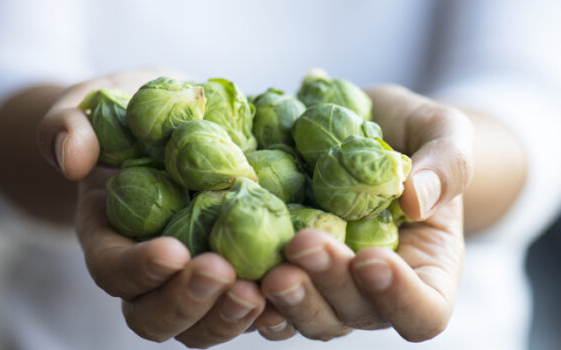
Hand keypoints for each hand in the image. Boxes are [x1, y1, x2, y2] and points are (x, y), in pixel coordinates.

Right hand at [37, 69, 264, 347]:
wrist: (168, 124)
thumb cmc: (125, 115)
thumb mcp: (89, 107)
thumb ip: (68, 126)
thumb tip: (72, 157)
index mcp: (109, 238)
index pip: (113, 270)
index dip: (138, 269)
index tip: (172, 251)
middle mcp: (150, 271)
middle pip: (156, 316)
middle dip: (188, 303)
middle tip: (222, 275)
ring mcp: (194, 275)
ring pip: (205, 324)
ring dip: (231, 316)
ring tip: (262, 290)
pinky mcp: (235, 269)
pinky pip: (251, 305)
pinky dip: (272, 306)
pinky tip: (294, 284)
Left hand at [255, 85, 472, 341]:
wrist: (365, 128)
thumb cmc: (414, 134)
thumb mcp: (443, 131)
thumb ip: (446, 163)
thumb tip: (416, 199)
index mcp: (424, 269)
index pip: (424, 311)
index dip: (400, 298)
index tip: (372, 259)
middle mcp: (372, 289)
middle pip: (354, 314)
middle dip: (328, 285)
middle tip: (302, 245)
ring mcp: (326, 285)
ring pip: (308, 316)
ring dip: (286, 299)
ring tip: (266, 268)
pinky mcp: (287, 268)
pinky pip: (269, 297)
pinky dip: (250, 290)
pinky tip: (231, 267)